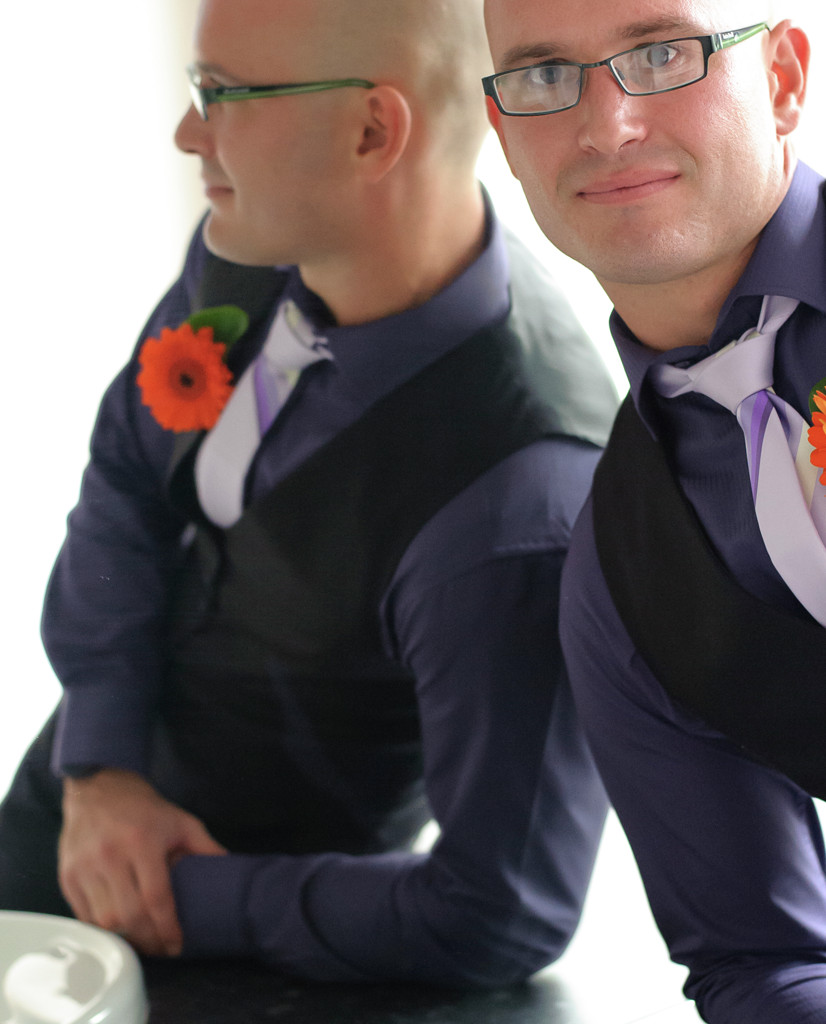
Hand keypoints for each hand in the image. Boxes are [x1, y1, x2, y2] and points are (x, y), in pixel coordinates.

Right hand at [59, 769, 226, 956]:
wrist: (99, 786)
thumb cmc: (144, 808)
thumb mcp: (181, 821)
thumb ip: (205, 847)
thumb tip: (230, 868)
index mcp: (141, 842)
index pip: (155, 897)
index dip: (167, 927)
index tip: (177, 944)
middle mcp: (110, 856)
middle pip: (129, 916)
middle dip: (149, 940)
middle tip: (162, 948)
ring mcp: (84, 867)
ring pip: (104, 920)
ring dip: (125, 938)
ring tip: (143, 942)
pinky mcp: (67, 876)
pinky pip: (83, 916)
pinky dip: (102, 929)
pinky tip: (119, 930)